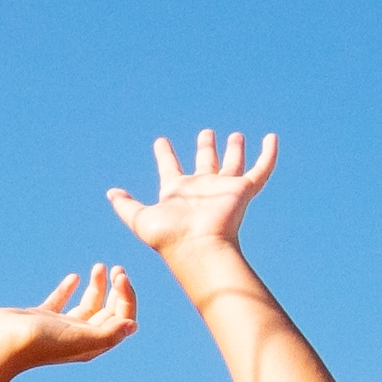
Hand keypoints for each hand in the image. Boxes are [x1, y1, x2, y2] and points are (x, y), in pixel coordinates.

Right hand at [0, 262, 143, 370]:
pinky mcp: (41, 318)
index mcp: (92, 344)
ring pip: (87, 305)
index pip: (121, 319)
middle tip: (116, 268)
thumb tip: (133, 326)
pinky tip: (74, 277)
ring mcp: (60, 327)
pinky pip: (60, 301)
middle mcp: (79, 337)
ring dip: (96, 286)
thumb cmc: (39, 343)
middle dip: (116, 290)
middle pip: (108, 312)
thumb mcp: (79, 339)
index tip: (119, 276)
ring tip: (99, 266)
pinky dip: (69, 289)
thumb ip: (107, 334)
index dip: (126, 297)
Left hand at [107, 126, 284, 273]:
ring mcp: (223, 190)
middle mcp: (201, 189)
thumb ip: (125, 205)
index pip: (170, 168)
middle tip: (206, 133)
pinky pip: (261, 170)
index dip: (164, 154)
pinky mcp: (243, 191)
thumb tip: (110, 192)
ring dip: (235, 150)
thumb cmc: (168, 237)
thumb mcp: (139, 219)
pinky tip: (271, 138)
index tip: (160, 141)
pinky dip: (268, 154)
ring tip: (236, 135)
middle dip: (205, 148)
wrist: (198, 247)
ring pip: (232, 165)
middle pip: (205, 163)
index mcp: (177, 192)